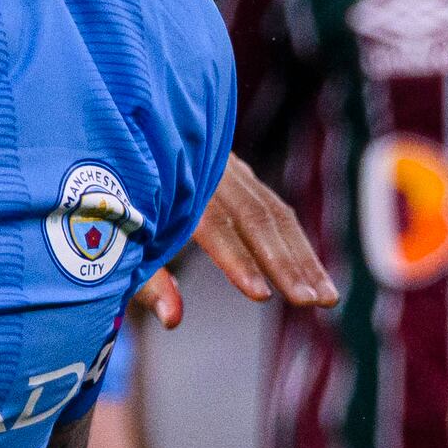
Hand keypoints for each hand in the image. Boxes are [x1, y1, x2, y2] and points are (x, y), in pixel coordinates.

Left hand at [137, 159, 336, 331]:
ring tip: (328, 298)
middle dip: (288, 264)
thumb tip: (173, 320)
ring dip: (306, 259)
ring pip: (277, 214)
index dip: (237, 261)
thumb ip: (149, 279)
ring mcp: (232, 171)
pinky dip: (299, 244)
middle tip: (313, 302)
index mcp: (178, 186)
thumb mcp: (124, 238)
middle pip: (258, 220)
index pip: (215, 226)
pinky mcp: (243, 176)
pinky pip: (278, 210)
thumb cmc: (120, 195)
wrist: (130, 127)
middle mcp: (211, 174)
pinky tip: (315, 273)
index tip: (261, 294)